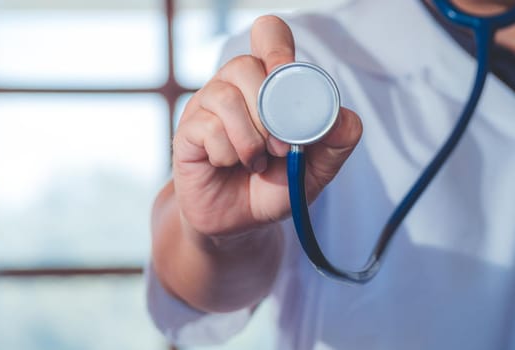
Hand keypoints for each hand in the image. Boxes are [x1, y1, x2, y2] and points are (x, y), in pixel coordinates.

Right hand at [172, 15, 361, 236]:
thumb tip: (343, 117)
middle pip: (244, 65)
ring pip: (225, 97)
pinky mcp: (188, 132)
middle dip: (269, 111)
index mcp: (267, 85)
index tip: (286, 74)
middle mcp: (234, 87)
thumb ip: (335, 142)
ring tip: (258, 162)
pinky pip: (207, 128)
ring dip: (250, 138)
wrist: (240, 222)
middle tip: (281, 147)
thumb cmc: (274, 187)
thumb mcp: (316, 168)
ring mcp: (207, 107)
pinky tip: (231, 164)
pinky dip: (228, 153)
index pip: (267, 36)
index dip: (277, 46)